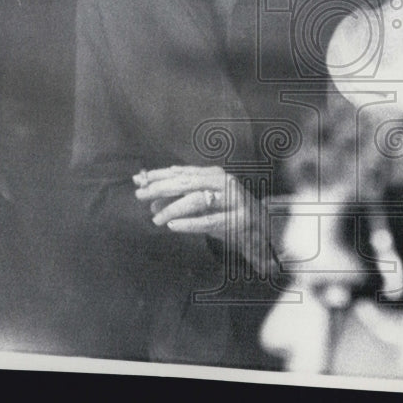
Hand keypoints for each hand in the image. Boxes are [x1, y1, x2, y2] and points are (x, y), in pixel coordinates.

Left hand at [134, 165, 273, 272]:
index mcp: (215, 175)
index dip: (160, 175)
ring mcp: (232, 200)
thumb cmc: (228, 214)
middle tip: (140, 194)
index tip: (139, 179)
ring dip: (172, 209)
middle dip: (161, 188)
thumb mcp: (204, 204)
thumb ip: (180, 200)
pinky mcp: (237, 220)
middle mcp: (224, 183)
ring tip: (155, 219)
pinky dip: (188, 223)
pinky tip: (172, 225)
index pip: (182, 172)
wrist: (263, 230)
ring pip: (196, 200)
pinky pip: (207, 221)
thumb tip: (152, 203)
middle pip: (187, 183)